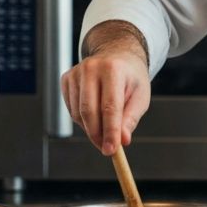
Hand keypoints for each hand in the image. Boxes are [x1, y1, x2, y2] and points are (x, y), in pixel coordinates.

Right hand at [61, 25, 150, 154]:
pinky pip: (71, 110)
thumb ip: (131, 118)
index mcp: (113, 69)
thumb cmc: (131, 78)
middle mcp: (91, 68)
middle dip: (98, 135)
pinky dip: (82, 120)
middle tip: (107, 149)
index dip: (110, 131)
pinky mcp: (66, 79)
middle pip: (89, 111)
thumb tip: (122, 141)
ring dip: (91, 129)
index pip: (110, 107)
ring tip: (105, 127)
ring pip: (78, 113)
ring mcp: (76, 72)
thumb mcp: (140, 96)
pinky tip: (95, 114)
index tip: (111, 150)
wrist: (117, 55)